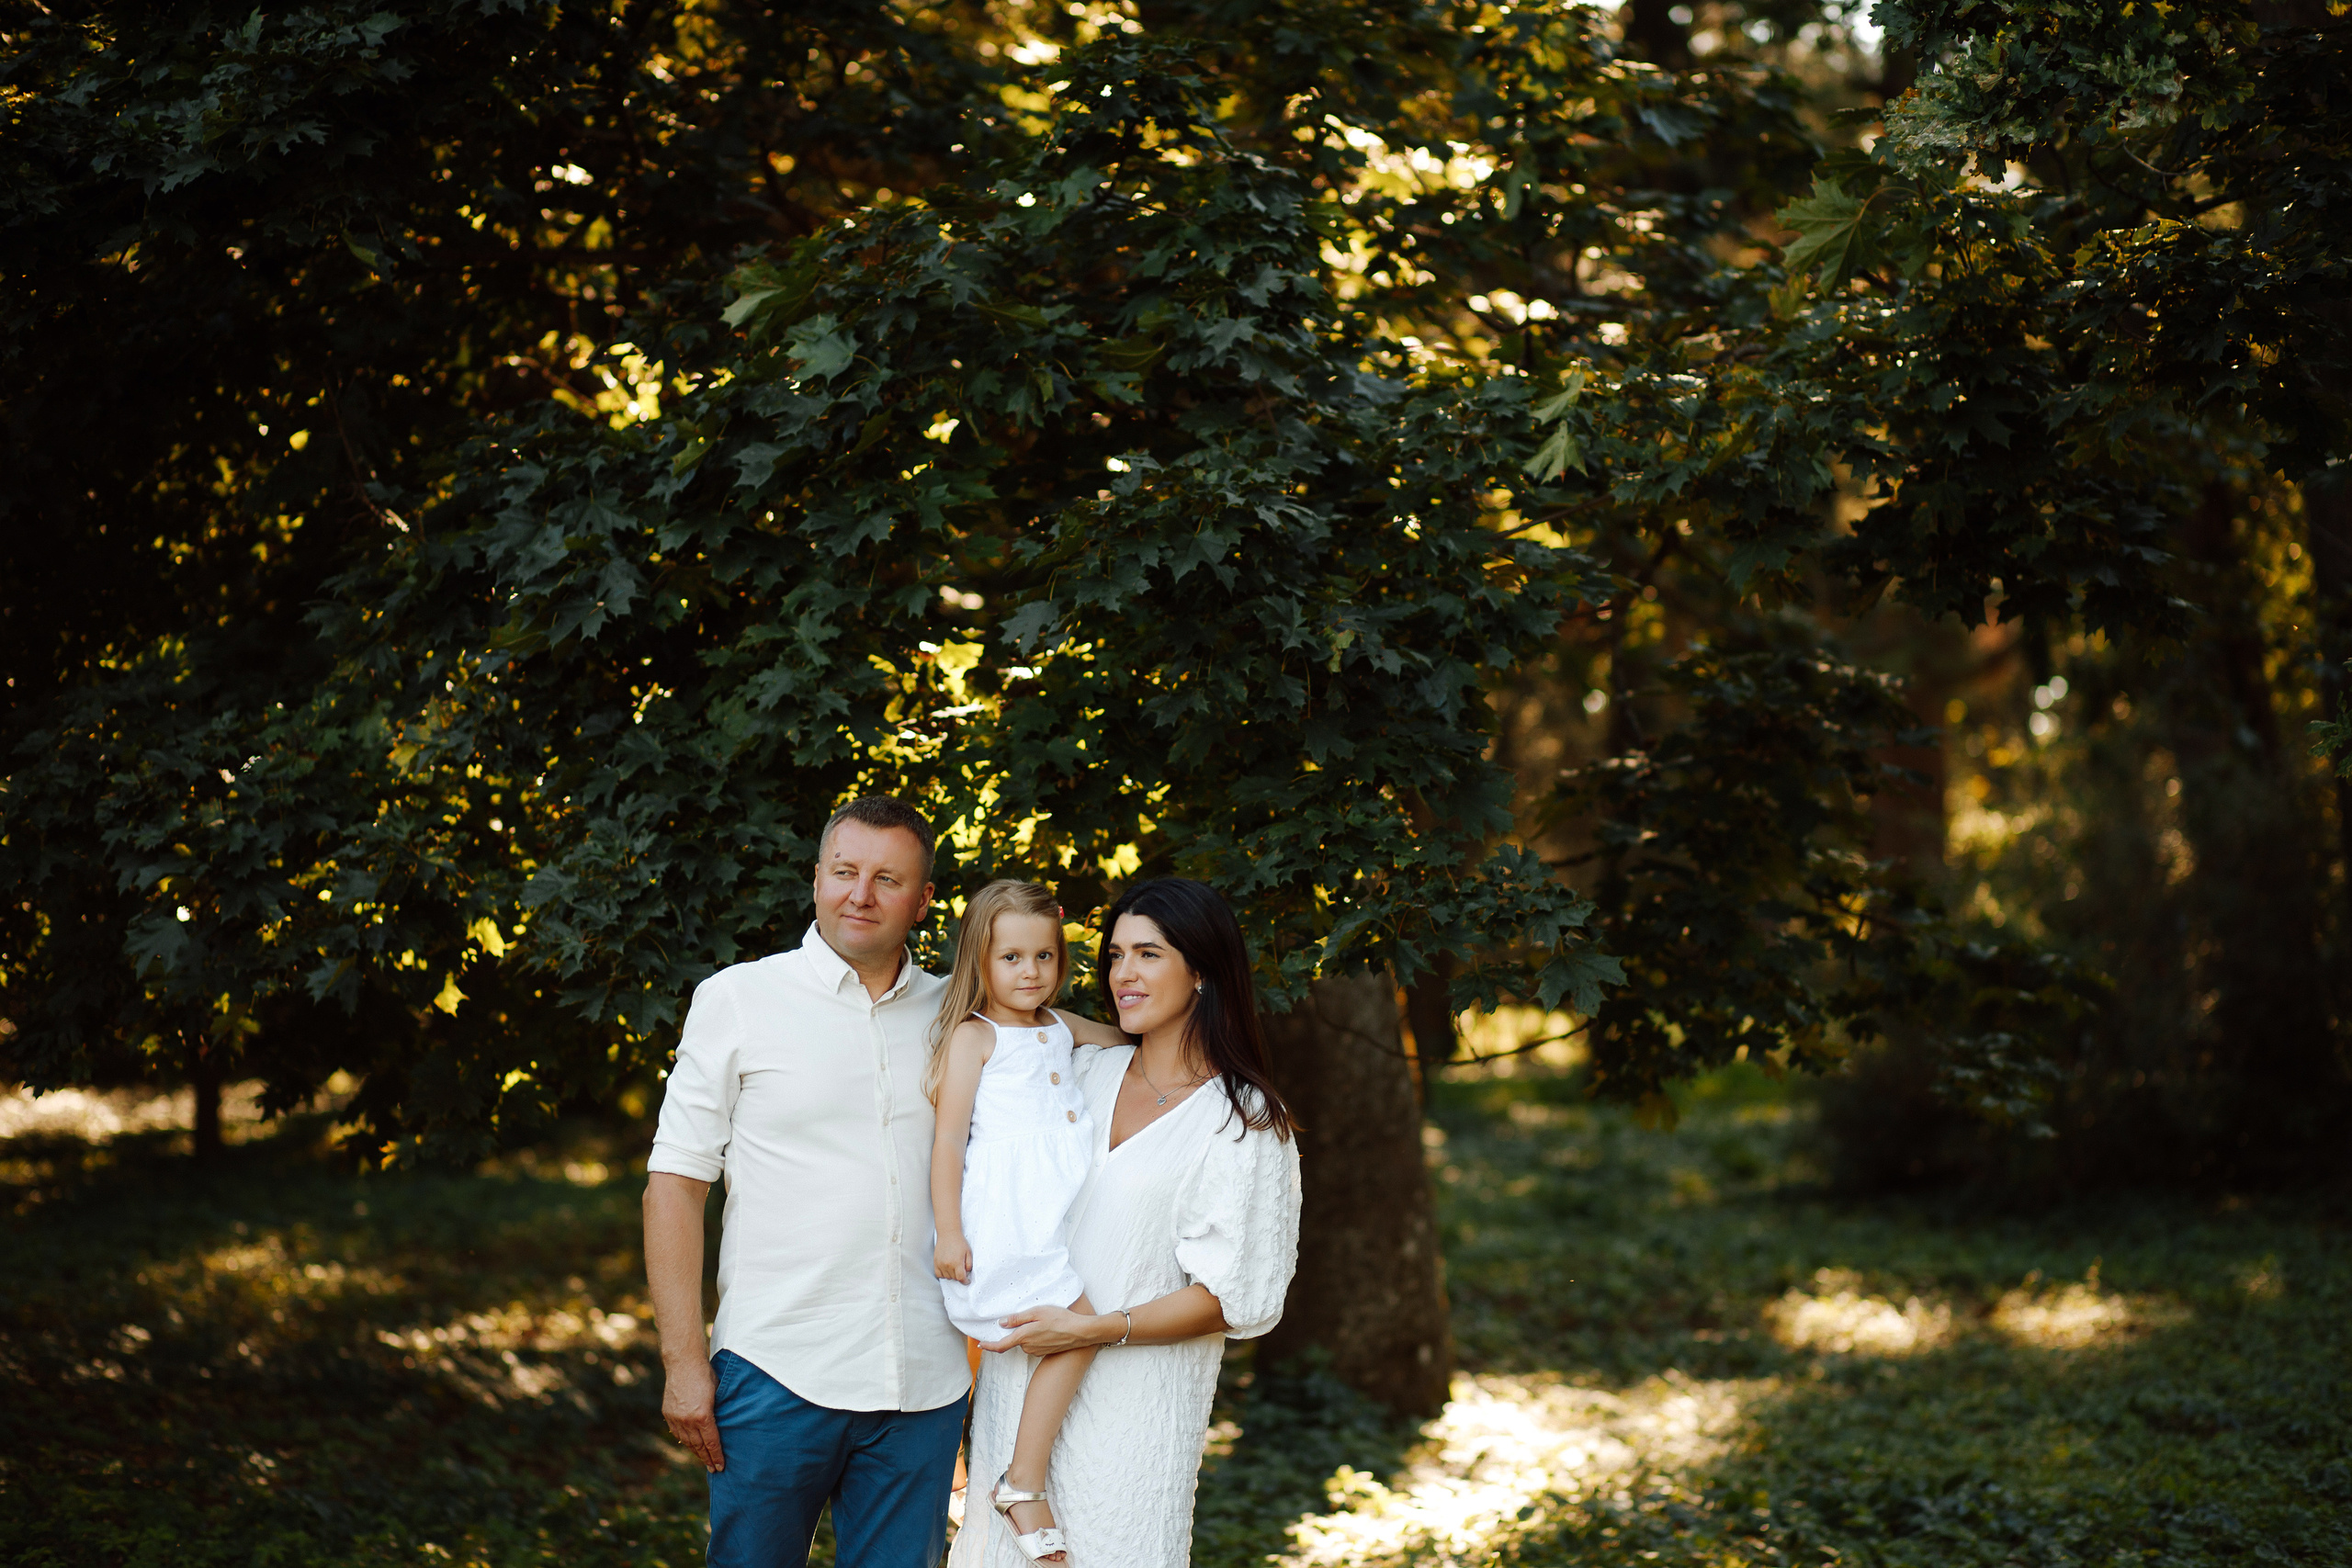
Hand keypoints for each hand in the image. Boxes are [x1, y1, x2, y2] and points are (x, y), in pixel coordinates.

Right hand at [662, 1355, 725, 1472]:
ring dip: (696, 1452)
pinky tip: (690, 1446)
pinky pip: (677, 1433)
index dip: (716, 1456)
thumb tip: (725, 1427)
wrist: (683, 1362)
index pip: (712, 1442)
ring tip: (704, 1460)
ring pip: (687, 1441)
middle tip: (714, 1469)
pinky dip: (684, 1441)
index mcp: (703, 1416)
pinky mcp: (668, 1413)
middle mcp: (687, 1420)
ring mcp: (676, 1418)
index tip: (721, 1467)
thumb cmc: (706, 1375)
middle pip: (699, 1446)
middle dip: (707, 1458)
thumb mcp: (718, 1393)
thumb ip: (719, 1412)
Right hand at [934, 1235, 972, 1282]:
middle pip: (954, 1278)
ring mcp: (940, 1264)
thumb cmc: (959, 1242)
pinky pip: (939, 1275)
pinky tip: (947, 1270)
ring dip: (952, 1275)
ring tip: (955, 1268)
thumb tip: (967, 1273)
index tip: (967, 1281)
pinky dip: (943, 1274)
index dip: (965, 1281)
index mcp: (957, 1262)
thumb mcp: (968, 1252)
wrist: (948, 1234)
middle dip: (959, 1276)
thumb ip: (969, 1264)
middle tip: (961, 1270)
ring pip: (947, 1277)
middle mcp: (948, 1265)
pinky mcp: (935, 1263)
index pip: (961, 1278)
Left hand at [978, 1303, 1113, 1356]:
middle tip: (1030, 1317)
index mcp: (1023, 1337)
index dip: (988, 1345)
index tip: (980, 1344)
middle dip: (1016, 1330)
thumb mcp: (1037, 1312)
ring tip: (1043, 1320)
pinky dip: (1036, 1336)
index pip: (1000, 1345)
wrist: (1079, 1332)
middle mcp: (1028, 1347)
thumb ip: (1017, 1319)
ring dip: (1028, 1332)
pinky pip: (1034, 1343)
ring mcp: (1036, 1351)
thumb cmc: (1059, 1319)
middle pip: (1014, 1340)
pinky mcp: (1044, 1351)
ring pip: (1025, 1341)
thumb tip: (1001, 1323)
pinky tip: (1047, 1327)